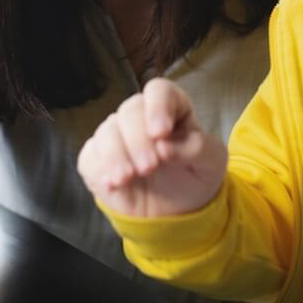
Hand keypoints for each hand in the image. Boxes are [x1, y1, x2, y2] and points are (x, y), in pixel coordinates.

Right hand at [76, 77, 226, 217]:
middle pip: (130, 111)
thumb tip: (164, 146)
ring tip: (128, 179)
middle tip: (149, 168)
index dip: (157, 107)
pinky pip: (90, 156)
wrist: (175, 213)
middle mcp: (140, 116)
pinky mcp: (97, 158)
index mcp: (172, 108)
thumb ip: (196, 149)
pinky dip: (100, 170)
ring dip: (116, 156)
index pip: (159, 90)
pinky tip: (113, 185)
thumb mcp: (211, 163)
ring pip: (107, 132)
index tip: (160, 133)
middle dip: (138, 140)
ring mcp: (116, 136)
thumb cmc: (195, 178)